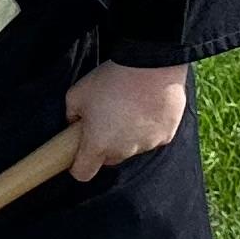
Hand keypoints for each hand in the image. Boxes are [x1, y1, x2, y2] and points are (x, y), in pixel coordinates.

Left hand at [64, 61, 188, 180]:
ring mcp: (148, 144)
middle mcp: (123, 150)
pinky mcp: (167, 135)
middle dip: (104, 146)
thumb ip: (71, 115)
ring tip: (128, 108)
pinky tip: (147, 108)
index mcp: (98, 145)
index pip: (83, 173)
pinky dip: (148, 128)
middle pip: (109, 159)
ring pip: (133, 148)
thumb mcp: (76, 94)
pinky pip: (153, 137)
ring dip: (128, 136)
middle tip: (104, 120)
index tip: (77, 152)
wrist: (151, 65)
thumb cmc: (110, 79)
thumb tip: (76, 123)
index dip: (77, 165)